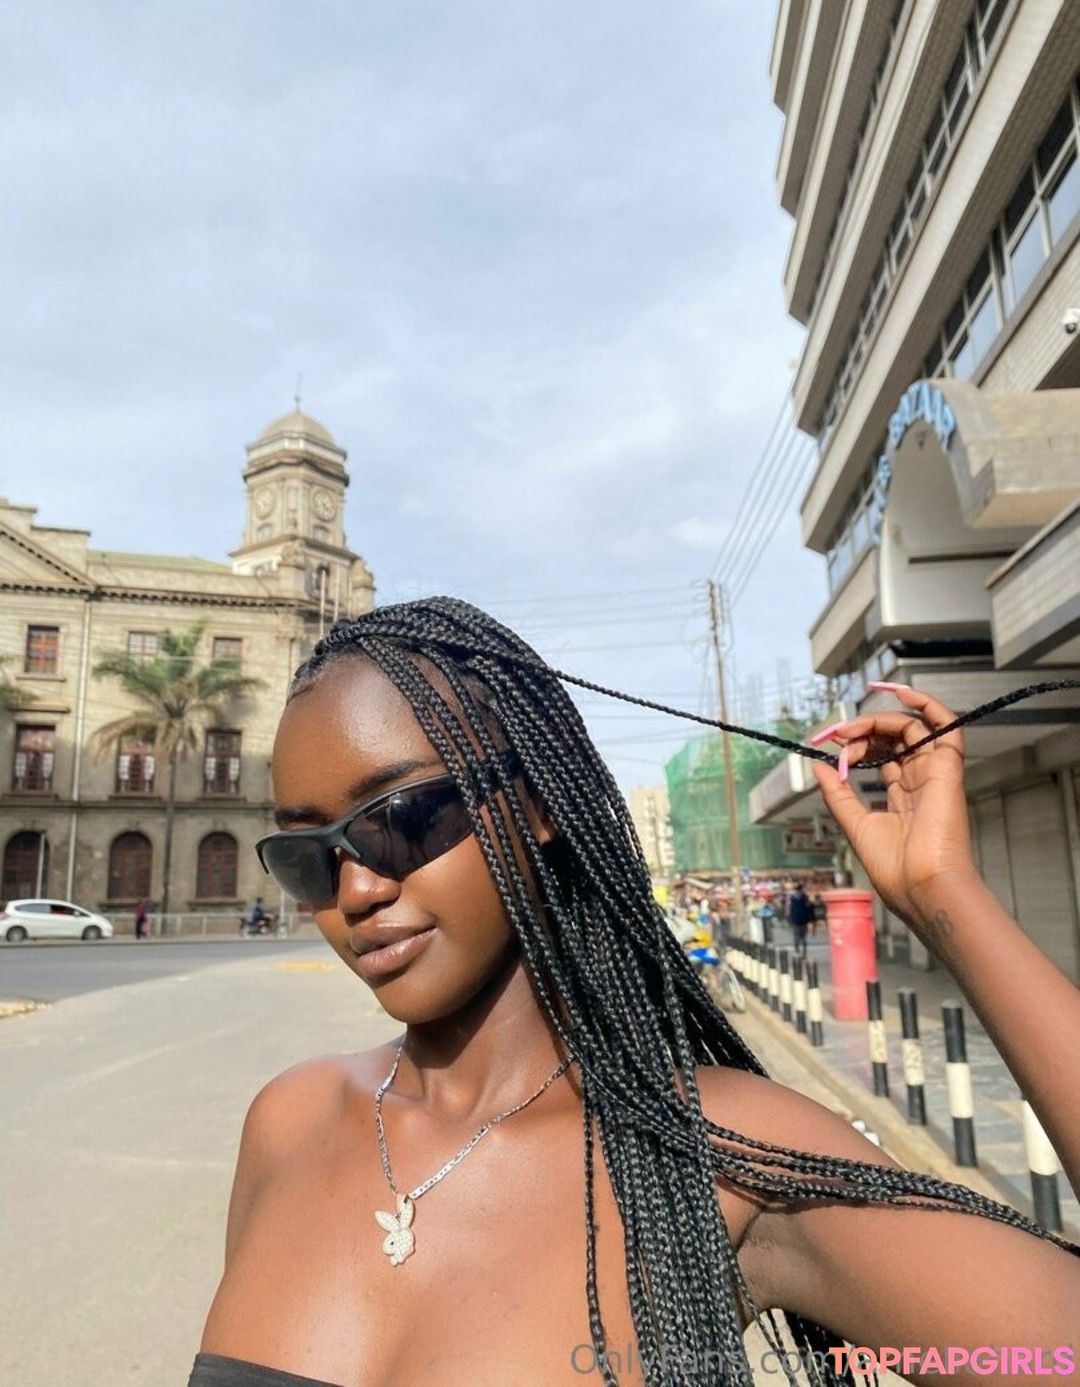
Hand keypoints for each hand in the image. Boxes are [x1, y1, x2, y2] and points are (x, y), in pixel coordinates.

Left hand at [810, 685, 978, 937]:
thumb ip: (837, 793)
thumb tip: (819, 765)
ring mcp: (935, 774)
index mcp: (903, 798)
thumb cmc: (894, 869)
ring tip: (849, 731)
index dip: (855, 744)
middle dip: (861, 730)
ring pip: (912, 727)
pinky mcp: (948, 768)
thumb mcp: (854, 825)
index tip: (829, 747)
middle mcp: (921, 782)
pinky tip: (902, 693)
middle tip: (834, 737)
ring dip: (878, 720)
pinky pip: (946, 725)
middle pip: (894, 739)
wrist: (922, 887)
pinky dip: (928, 704)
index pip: (882, 756)